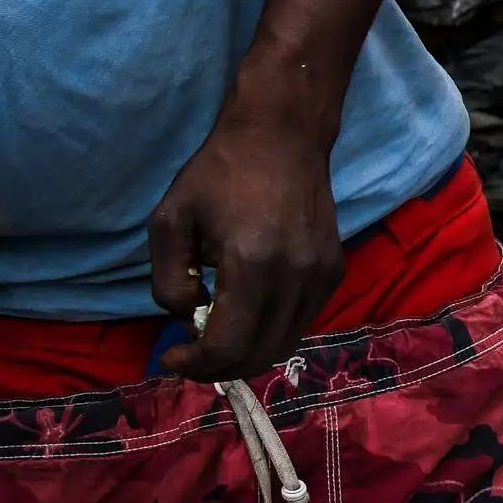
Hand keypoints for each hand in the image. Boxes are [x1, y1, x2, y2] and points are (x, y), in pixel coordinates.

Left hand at [148, 92, 344, 380]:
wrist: (283, 134)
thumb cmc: (219, 172)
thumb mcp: (169, 220)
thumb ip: (168, 280)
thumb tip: (188, 316)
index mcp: (252, 263)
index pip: (228, 346)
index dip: (195, 365)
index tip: (171, 355)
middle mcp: (295, 276)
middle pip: (261, 356)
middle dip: (219, 368)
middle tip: (192, 355)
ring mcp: (322, 275)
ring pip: (285, 343)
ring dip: (247, 353)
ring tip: (218, 335)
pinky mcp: (334, 270)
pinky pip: (301, 320)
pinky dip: (271, 330)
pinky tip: (248, 310)